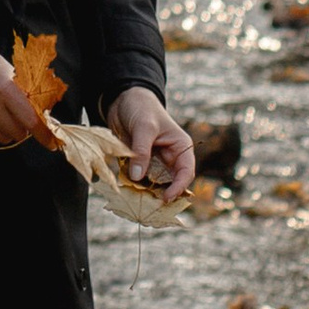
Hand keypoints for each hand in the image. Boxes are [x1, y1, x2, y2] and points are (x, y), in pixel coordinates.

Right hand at [0, 33, 41, 150]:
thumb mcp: (12, 72)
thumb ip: (27, 95)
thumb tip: (45, 117)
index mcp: (5, 88)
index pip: (30, 120)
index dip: (43, 134)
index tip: (51, 143)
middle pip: (17, 134)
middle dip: (22, 128)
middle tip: (17, 116)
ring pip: (2, 139)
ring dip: (6, 130)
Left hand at [111, 86, 194, 201]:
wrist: (123, 100)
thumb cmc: (141, 107)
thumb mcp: (143, 127)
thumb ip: (141, 151)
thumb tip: (137, 176)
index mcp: (180, 146)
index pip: (186, 172)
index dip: (179, 187)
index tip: (166, 198)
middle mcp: (170, 157)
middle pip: (171, 182)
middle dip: (162, 195)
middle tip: (151, 208)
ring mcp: (154, 161)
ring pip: (154, 184)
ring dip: (147, 193)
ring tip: (137, 202)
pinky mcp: (139, 163)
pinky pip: (139, 179)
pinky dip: (134, 186)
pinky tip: (126, 191)